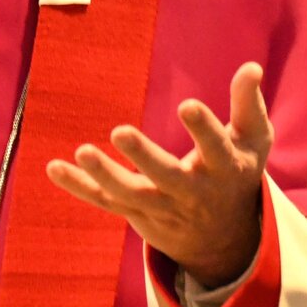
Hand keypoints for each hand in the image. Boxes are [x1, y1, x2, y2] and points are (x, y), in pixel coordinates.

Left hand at [47, 62, 272, 289]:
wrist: (224, 239)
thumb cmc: (236, 172)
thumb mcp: (253, 141)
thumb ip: (249, 104)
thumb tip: (250, 67)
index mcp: (224, 169)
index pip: (215, 148)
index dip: (203, 129)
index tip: (187, 105)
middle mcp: (191, 192)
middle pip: (166, 177)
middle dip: (144, 157)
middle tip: (119, 131)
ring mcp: (161, 207)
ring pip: (130, 195)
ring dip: (104, 176)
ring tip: (82, 152)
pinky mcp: (136, 214)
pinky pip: (104, 201)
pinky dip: (79, 187)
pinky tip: (54, 168)